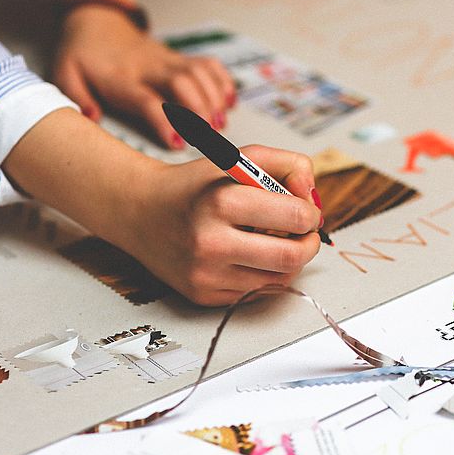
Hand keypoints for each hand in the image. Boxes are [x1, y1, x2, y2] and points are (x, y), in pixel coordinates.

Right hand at [3, 110, 323, 306]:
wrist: (141, 212)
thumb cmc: (195, 186)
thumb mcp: (239, 158)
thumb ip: (287, 164)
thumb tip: (312, 196)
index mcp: (221, 201)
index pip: (295, 217)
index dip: (310, 212)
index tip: (306, 208)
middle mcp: (211, 242)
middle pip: (291, 257)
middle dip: (309, 243)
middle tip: (305, 232)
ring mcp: (206, 274)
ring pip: (278, 280)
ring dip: (289, 261)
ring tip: (277, 240)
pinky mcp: (203, 295)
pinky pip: (256, 293)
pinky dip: (266, 275)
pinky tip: (254, 256)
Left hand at [53, 6, 235, 147]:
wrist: (98, 20)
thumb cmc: (83, 55)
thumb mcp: (66, 74)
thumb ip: (76, 97)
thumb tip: (92, 117)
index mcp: (120, 77)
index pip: (147, 99)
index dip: (164, 121)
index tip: (177, 142)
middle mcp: (149, 67)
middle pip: (182, 83)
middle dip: (200, 110)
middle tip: (209, 136)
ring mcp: (168, 59)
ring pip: (199, 73)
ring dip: (215, 99)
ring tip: (220, 124)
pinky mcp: (180, 57)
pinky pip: (209, 64)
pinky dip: (223, 82)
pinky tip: (229, 102)